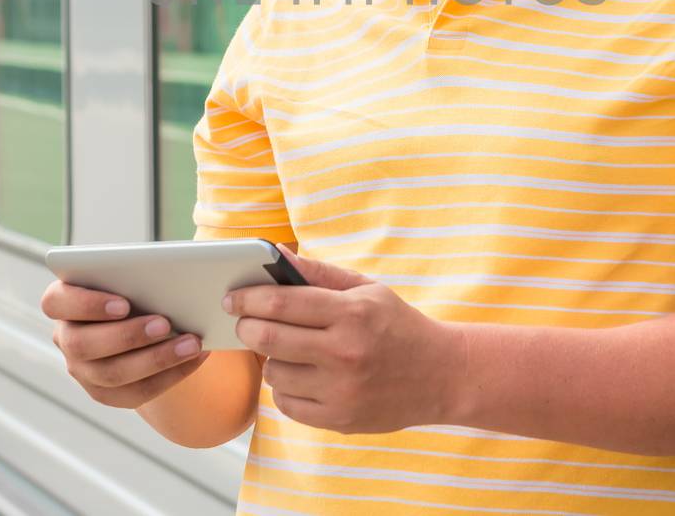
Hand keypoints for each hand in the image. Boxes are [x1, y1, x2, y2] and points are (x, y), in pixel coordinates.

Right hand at [40, 280, 209, 407]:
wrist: (142, 321)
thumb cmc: (135, 286)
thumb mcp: (131, 273)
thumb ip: (137, 272)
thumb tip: (173, 273)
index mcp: (62, 301)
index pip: (55, 302)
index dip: (86, 304)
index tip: (123, 304)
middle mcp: (66, 338)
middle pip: (83, 344)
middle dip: (128, 336)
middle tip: (165, 324)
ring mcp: (82, 370)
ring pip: (111, 374)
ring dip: (156, 359)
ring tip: (191, 343)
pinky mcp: (106, 393)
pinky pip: (136, 392)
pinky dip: (171, 375)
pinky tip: (196, 357)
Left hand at [223, 246, 464, 433]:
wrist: (441, 375)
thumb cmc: (398, 326)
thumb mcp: (366, 289)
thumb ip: (318, 273)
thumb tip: (276, 255)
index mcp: (351, 313)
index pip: (282, 303)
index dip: (248, 299)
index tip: (232, 298)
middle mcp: (344, 353)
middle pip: (269, 339)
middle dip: (247, 327)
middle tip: (243, 322)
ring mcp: (341, 390)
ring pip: (275, 374)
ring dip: (270, 359)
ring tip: (286, 350)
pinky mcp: (339, 419)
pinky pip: (287, 405)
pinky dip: (285, 389)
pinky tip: (300, 375)